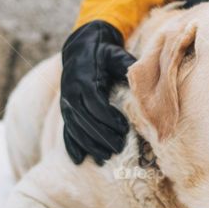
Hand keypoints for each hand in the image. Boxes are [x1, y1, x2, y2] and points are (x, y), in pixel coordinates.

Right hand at [59, 21, 136, 164]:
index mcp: (84, 80)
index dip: (108, 118)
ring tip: (104, 158)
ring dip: (89, 145)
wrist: (80, 48)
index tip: (124, 129)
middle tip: (118, 148)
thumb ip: (127, 65)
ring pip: (75, 128)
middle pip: (85, 120)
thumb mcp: (116, 55)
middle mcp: (71, 93)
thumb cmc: (104, 53)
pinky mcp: (65, 110)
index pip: (95, 104)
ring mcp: (66, 103)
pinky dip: (72, 145)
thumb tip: (143, 78)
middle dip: (101, 135)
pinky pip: (66, 130)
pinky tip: (79, 159)